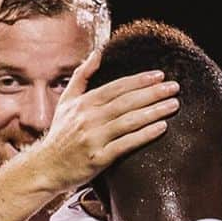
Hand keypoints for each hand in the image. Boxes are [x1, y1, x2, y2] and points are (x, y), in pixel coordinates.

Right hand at [37, 52, 179, 190]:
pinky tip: (161, 128)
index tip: (160, 75)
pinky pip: (125, 145)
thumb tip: (98, 52)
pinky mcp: (98, 159)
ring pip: (128, 121)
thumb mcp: (66, 101)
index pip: (116, 87)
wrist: (46, 168)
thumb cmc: (60, 134)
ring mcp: (93, 139)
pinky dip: (144, 135)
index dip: (139, 80)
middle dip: (152, 93)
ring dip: (153, 112)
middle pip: (126, 102)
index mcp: (83, 103)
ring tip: (173, 105)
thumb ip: (82, 76)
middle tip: (175, 87)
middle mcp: (88, 119)